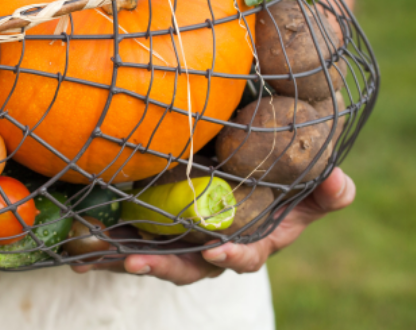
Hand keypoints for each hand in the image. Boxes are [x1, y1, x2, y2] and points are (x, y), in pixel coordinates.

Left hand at [72, 167, 355, 284]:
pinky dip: (101, 247)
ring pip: (152, 256)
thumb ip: (325, 186)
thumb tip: (340, 182)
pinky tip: (75, 249)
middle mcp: (214, 245)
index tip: (218, 250)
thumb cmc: (280, 166)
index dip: (235, 257)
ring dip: (123, 259)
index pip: (247, 256)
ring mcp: (180, 238)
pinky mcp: (151, 225)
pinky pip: (125, 239)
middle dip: (163, 266)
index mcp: (255, 237)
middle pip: (189, 267)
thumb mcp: (306, 177)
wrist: (247, 149)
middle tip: (138, 260)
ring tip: (92, 257)